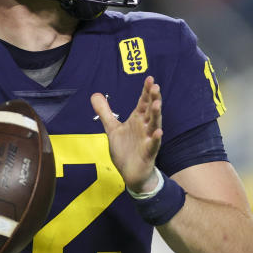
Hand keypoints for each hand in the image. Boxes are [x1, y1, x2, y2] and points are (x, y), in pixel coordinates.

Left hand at [91, 76, 162, 192]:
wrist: (130, 173)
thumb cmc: (125, 150)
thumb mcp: (112, 129)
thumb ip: (105, 112)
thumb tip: (94, 94)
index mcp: (137, 120)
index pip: (143, 103)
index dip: (146, 91)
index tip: (149, 79)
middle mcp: (144, 127)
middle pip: (150, 111)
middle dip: (153, 99)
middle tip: (155, 86)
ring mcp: (148, 139)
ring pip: (154, 125)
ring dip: (156, 114)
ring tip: (157, 103)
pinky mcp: (148, 153)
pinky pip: (153, 145)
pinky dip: (156, 138)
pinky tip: (158, 132)